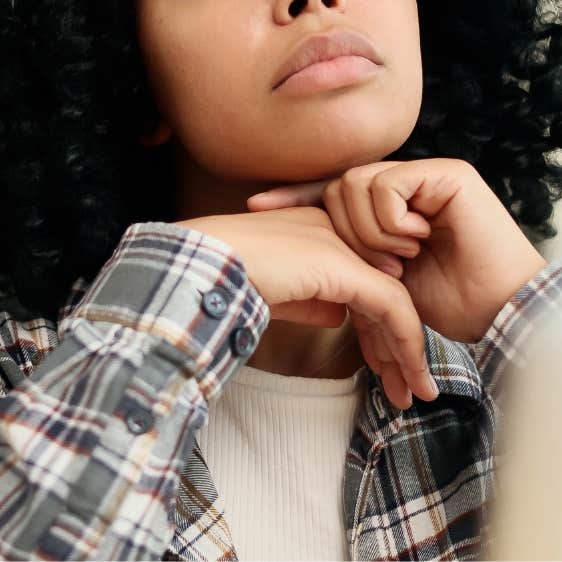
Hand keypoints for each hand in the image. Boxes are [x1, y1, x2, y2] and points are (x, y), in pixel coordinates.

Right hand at [177, 207, 439, 408]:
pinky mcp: (345, 267)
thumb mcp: (276, 289)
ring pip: (394, 301)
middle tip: (408, 387)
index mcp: (317, 230)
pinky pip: (391, 307)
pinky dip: (406, 344)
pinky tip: (410, 374)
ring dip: (408, 351)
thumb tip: (338, 315)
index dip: (375, 325)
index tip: (382, 365)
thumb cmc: (225, 276)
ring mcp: (342, 246)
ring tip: (415, 392)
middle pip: (382, 290)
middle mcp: (337, 231)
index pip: (362, 279)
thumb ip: (309, 299)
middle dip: (397, 343)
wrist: (205, 264)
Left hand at [247, 158, 548, 344]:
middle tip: (378, 266)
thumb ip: (342, 257)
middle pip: (338, 187)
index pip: (328, 192)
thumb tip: (294, 251)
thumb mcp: (374, 278)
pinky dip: (392, 220)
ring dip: (371, 231)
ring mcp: (423, 177)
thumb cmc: (440, 302)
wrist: (492, 312)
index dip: (294, 197)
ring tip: (401, 257)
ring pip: (357, 184)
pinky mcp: (445, 174)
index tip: (256, 206)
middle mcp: (401, 186)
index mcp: (382, 209)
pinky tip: (417, 239)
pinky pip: (387, 185)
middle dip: (346, 231)